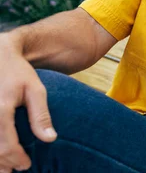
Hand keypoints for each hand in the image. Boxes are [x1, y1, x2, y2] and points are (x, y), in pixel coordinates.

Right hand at [0, 35, 56, 171]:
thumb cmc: (18, 73)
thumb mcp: (35, 90)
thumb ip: (41, 115)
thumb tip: (49, 139)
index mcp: (1, 109)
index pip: (7, 145)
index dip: (16, 159)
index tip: (26, 165)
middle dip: (4, 164)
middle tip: (17, 168)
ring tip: (5, 167)